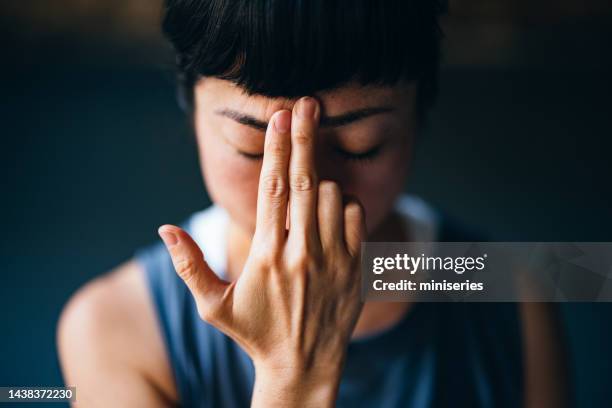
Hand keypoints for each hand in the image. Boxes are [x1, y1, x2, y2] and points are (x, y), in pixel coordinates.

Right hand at [158, 97, 365, 405]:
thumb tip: (166, 228)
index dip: (276, 149)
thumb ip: (188, 266)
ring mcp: (334, 259)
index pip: (272, 190)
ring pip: (332, 195)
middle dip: (306, 137)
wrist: (303, 366)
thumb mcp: (213, 306)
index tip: (280, 116)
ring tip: (306, 187)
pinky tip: (328, 211)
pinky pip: (356, 215)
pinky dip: (343, 203)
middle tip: (307, 103)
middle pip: (305, 181)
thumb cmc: (253, 333)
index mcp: (267, 256)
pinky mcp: (355, 266)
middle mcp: (303, 253)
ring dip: (319, 180)